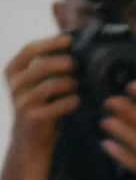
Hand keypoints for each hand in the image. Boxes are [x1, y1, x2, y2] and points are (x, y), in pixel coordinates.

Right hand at [6, 35, 76, 154]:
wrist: (30, 139)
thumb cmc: (41, 104)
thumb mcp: (38, 82)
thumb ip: (49, 66)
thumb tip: (74, 43)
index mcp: (13, 72)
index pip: (29, 50)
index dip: (50, 42)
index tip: (69, 39)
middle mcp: (14, 86)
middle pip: (41, 66)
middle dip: (63, 63)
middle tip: (77, 64)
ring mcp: (22, 103)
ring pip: (49, 86)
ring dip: (69, 83)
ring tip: (77, 85)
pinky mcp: (33, 118)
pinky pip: (57, 106)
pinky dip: (71, 102)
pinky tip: (76, 101)